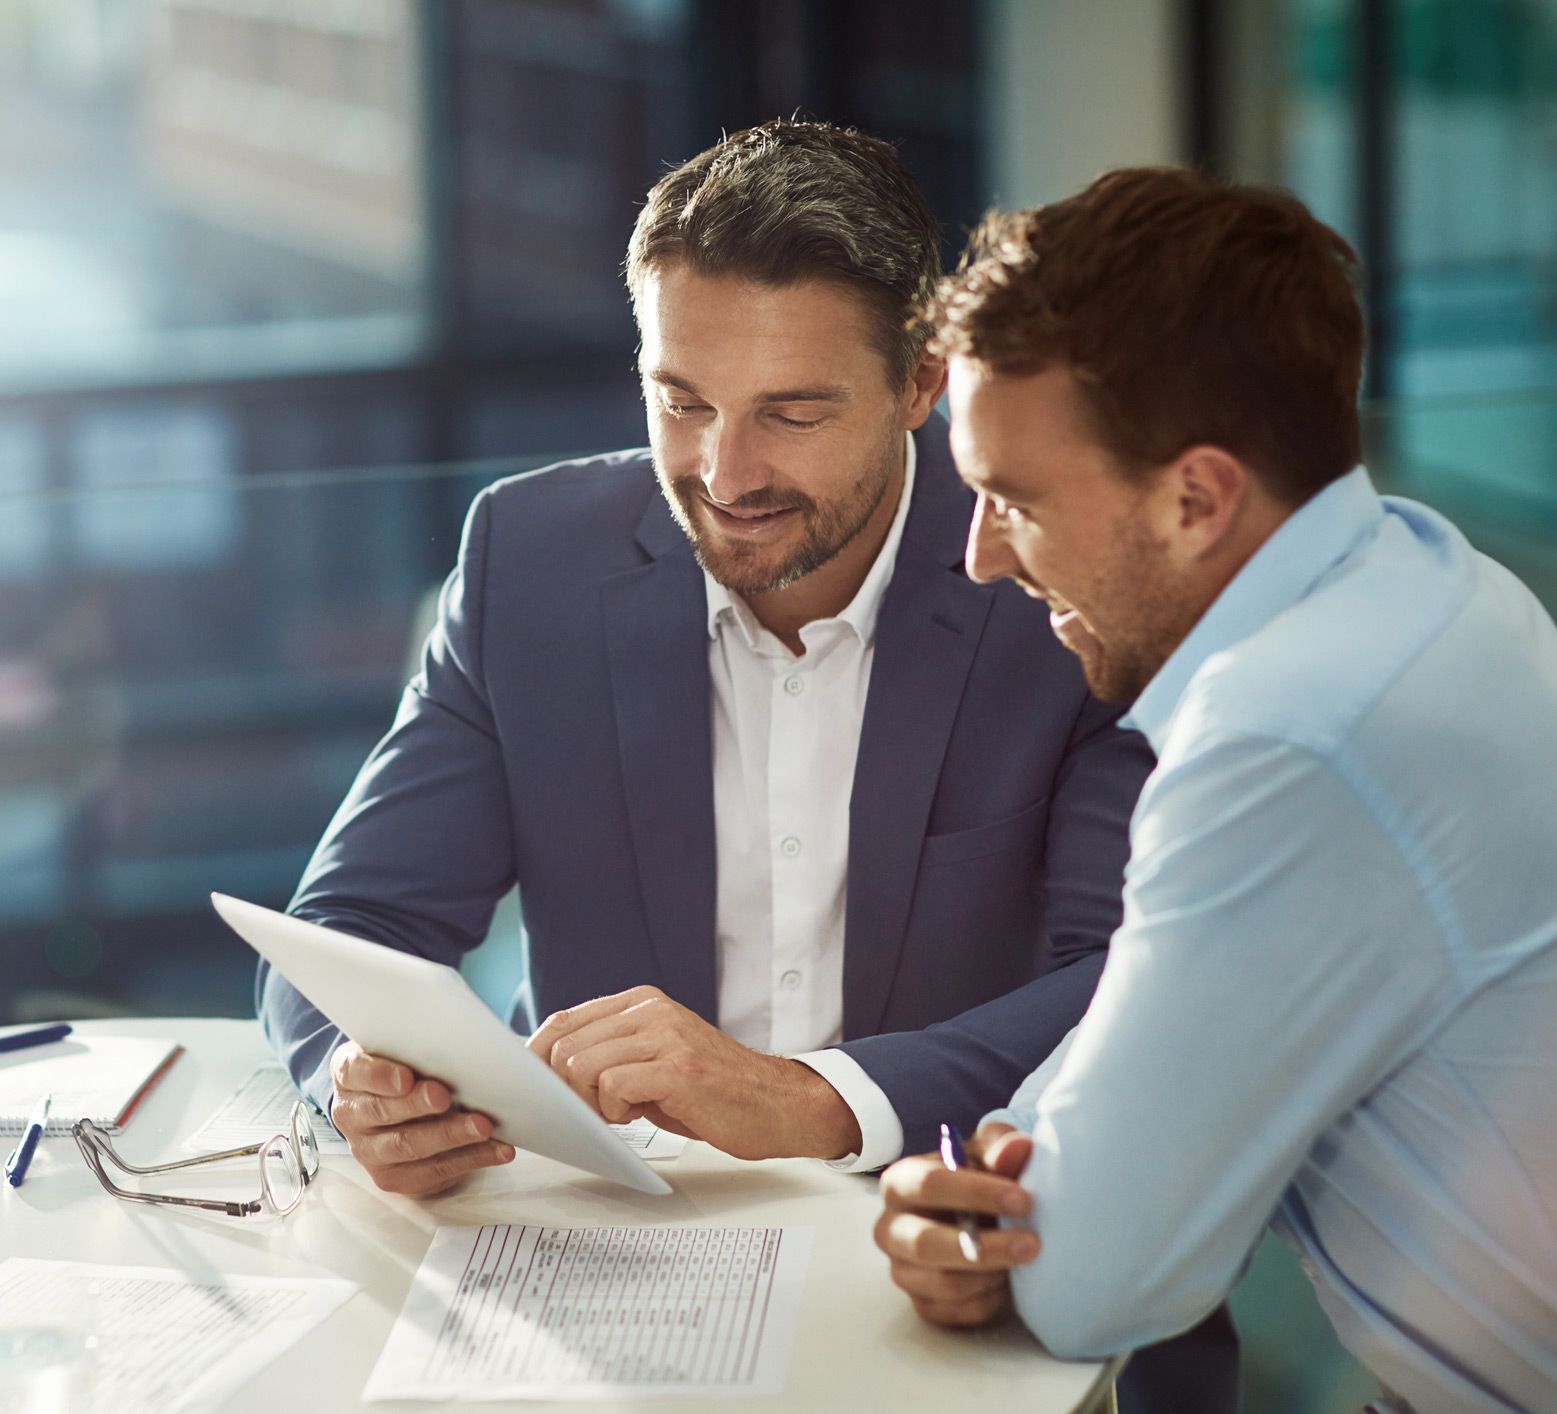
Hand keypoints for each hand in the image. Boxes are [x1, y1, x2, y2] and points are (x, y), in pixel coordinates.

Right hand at [329, 1040, 514, 1196]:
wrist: (400, 1106)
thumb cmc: (409, 1067)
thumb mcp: (409, 1046)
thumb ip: (434, 1037)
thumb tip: (516, 1027)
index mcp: (350, 1074)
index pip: (355, 1071)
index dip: (379, 1075)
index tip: (406, 1077)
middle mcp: (352, 1114)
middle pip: (381, 1112)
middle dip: (417, 1105)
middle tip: (446, 1097)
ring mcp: (370, 1150)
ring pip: (408, 1146)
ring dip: (450, 1136)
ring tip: (482, 1126)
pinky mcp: (395, 1177)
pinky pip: (434, 1171)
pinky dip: (470, 1159)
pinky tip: (497, 1149)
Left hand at [528, 986, 862, 1160]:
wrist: (777, 1104)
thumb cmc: (714, 1091)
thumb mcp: (656, 1059)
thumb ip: (612, 1053)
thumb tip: (552, 1070)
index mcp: (642, 1002)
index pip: (563, 1021)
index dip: (538, 1059)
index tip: (536, 1089)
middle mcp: (651, 1010)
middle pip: (565, 1044)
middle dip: (564, 1088)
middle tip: (593, 1111)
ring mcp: (665, 1035)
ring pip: (582, 1065)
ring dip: (592, 1102)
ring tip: (626, 1111)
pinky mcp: (676, 1067)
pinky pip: (612, 1086)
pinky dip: (615, 1112)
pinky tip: (641, 1114)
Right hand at [874, 1122, 1038, 1327]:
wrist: (977, 1214)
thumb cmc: (979, 1176)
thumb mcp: (989, 1153)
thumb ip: (1001, 1149)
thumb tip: (1019, 1148)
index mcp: (899, 1182)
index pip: (929, 1185)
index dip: (978, 1193)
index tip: (1024, 1200)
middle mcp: (890, 1229)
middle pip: (927, 1244)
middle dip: (986, 1247)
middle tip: (1033, 1243)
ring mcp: (902, 1271)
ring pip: (946, 1284)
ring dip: (993, 1274)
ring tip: (1026, 1260)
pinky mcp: (922, 1304)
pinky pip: (958, 1312)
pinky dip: (991, 1299)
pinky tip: (1010, 1281)